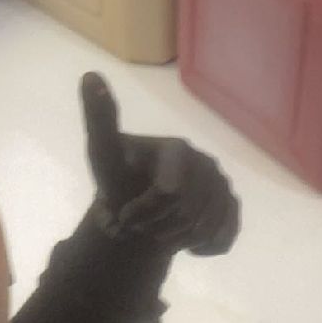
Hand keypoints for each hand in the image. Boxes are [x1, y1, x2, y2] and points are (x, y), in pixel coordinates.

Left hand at [81, 72, 239, 257]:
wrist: (136, 210)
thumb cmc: (119, 182)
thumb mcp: (103, 154)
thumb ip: (99, 120)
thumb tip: (90, 75)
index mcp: (179, 149)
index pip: (170, 193)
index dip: (145, 212)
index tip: (125, 215)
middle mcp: (207, 162)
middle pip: (187, 215)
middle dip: (157, 228)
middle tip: (139, 225)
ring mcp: (223, 186)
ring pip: (205, 229)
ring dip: (174, 240)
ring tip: (157, 230)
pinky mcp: (232, 208)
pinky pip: (223, 238)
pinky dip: (200, 247)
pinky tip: (183, 240)